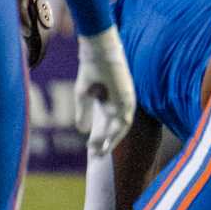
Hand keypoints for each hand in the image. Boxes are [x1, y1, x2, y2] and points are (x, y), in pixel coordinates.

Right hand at [76, 28, 137, 154]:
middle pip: (116, 129)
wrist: (98, 53)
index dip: (99, 138)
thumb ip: (83, 113)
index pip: (106, 126)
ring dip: (112, 140)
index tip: (90, 151)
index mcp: (109, 102)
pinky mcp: (128, 97)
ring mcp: (126, 101)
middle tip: (96, 157)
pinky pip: (125, 117)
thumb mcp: (83, 95)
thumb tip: (82, 131)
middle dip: (106, 143)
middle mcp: (120, 104)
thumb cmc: (91, 70)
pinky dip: (117, 129)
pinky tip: (108, 139)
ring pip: (122, 126)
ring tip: (101, 151)